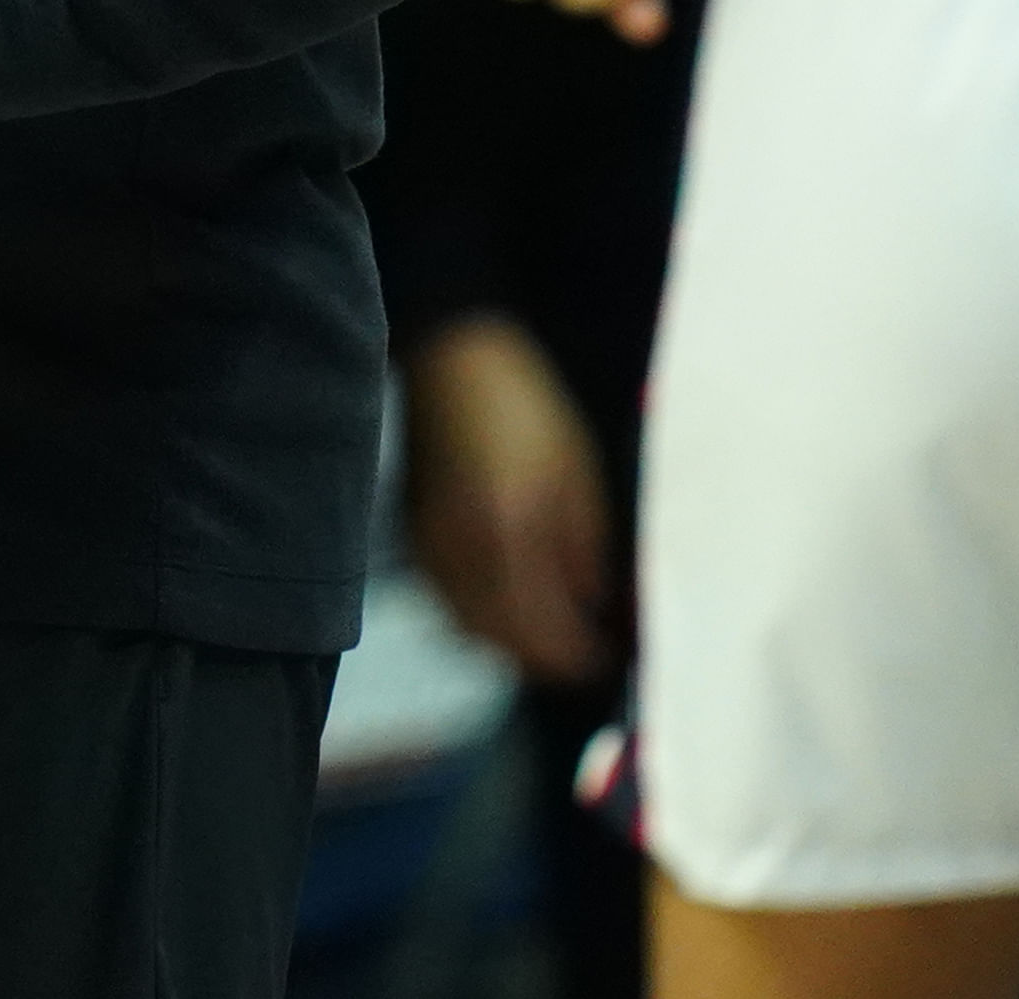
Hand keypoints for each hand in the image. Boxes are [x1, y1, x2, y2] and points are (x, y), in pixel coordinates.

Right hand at [402, 311, 611, 684]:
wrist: (450, 358)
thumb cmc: (521, 402)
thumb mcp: (574, 468)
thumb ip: (584, 545)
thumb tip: (596, 603)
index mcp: (508, 530)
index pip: (541, 626)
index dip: (575, 654)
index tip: (606, 659)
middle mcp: (461, 548)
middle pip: (497, 638)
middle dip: (541, 658)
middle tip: (580, 656)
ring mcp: (428, 542)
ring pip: (464, 624)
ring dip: (507, 643)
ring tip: (547, 636)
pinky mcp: (412, 532)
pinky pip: (444, 598)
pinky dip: (476, 616)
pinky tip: (505, 604)